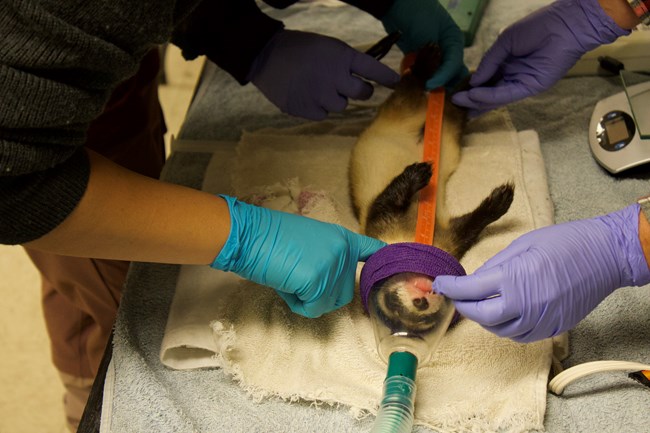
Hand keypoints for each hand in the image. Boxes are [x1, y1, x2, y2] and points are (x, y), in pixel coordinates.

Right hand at [212, 195, 386, 317]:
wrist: (250, 235)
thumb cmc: (270, 239)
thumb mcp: (309, 241)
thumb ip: (327, 256)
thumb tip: (328, 279)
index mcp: (342, 238)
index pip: (371, 250)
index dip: (380, 260)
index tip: (393, 263)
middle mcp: (343, 252)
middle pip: (344, 293)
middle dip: (320, 294)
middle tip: (297, 275)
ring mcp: (332, 266)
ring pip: (328, 304)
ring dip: (307, 299)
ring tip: (289, 277)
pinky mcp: (318, 282)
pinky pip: (312, 309)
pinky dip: (296, 304)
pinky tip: (286, 284)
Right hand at [248, 30, 399, 119]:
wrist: (265, 56)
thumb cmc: (299, 49)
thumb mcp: (327, 47)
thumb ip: (346, 62)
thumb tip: (365, 78)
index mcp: (341, 56)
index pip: (372, 69)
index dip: (386, 77)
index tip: (396, 83)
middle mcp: (334, 77)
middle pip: (363, 93)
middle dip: (361, 91)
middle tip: (351, 86)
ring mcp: (320, 95)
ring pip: (341, 105)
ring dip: (335, 98)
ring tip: (317, 86)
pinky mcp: (307, 109)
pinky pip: (322, 114)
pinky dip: (317, 107)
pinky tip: (306, 94)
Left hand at [381, 0, 466, 89]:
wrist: (395, 6)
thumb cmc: (414, 13)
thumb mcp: (427, 33)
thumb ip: (431, 55)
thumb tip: (431, 77)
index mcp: (454, 41)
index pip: (454, 65)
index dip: (443, 77)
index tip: (429, 86)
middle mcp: (447, 50)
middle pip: (451, 74)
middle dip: (443, 86)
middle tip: (431, 95)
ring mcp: (434, 56)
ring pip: (438, 77)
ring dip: (431, 85)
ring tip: (421, 92)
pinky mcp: (420, 60)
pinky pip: (424, 75)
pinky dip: (420, 81)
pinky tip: (413, 86)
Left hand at [433, 204, 649, 341]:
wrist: (606, 255)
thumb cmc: (565, 242)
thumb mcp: (522, 245)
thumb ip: (495, 265)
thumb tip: (474, 279)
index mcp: (514, 279)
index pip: (470, 289)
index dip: (450, 287)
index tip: (440, 284)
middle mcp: (525, 305)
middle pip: (480, 316)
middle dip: (463, 306)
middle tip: (457, 295)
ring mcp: (541, 320)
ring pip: (499, 330)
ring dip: (484, 318)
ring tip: (479, 303)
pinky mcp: (554, 327)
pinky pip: (521, 335)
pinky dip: (506, 326)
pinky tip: (503, 312)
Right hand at [452, 0, 628, 115]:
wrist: (564, 26)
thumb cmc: (536, 28)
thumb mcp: (505, 42)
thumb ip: (489, 62)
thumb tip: (473, 81)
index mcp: (505, 63)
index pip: (485, 79)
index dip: (471, 86)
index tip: (456, 91)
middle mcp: (512, 75)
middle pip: (488, 92)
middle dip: (471, 99)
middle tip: (454, 105)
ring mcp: (521, 83)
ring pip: (495, 97)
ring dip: (477, 101)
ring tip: (459, 103)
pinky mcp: (530, 87)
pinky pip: (506, 94)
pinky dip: (490, 96)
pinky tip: (475, 96)